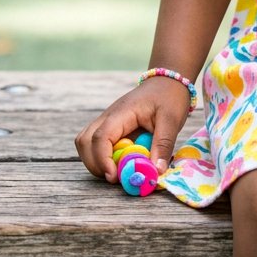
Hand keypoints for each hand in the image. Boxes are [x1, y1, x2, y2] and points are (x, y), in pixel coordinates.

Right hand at [75, 77, 190, 182]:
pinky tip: (120, 161)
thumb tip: (156, 172)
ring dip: (95, 161)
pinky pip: (95, 144)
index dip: (103, 160)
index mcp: (123, 112)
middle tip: (117, 177)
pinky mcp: (110, 127)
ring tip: (118, 170)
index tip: (114, 176)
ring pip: (85, 143)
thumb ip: (163, 146)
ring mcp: (107, 120)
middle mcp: (108, 116)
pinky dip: (101, 157)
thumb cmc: (170, 97)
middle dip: (96, 164)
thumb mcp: (172, 120)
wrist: (168, 80)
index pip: (101, 137)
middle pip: (85, 141)